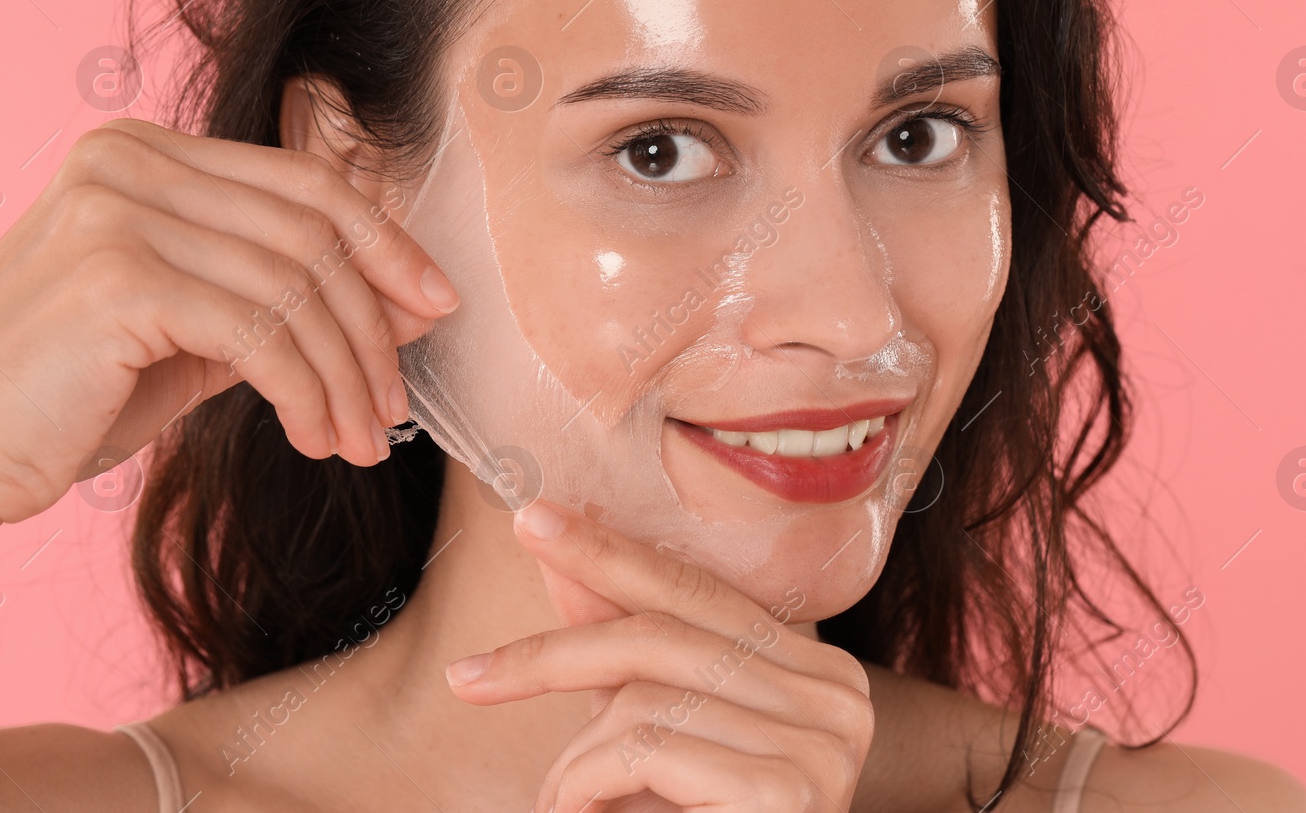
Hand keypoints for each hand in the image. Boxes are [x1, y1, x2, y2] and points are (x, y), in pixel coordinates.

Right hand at [0, 119, 455, 539]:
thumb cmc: (69, 393)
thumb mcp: (195, 332)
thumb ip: (287, 303)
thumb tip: (412, 304)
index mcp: (147, 154)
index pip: (304, 183)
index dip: (386, 243)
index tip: (436, 305)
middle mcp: (129, 162)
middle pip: (311, 233)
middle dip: (374, 326)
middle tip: (395, 404)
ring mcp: (117, 211)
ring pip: (294, 288)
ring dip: (346, 375)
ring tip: (359, 437)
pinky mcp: (116, 278)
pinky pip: (260, 333)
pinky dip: (306, 391)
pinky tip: (314, 436)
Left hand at [446, 501, 874, 811]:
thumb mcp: (659, 733)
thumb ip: (622, 653)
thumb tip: (561, 558)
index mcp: (818, 672)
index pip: (701, 592)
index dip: (613, 555)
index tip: (534, 520)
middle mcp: (838, 698)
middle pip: (664, 635)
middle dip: (553, 655)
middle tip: (467, 677)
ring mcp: (824, 745)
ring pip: (645, 698)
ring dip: (576, 760)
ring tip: (563, 807)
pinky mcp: (790, 792)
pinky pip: (645, 749)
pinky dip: (589, 784)